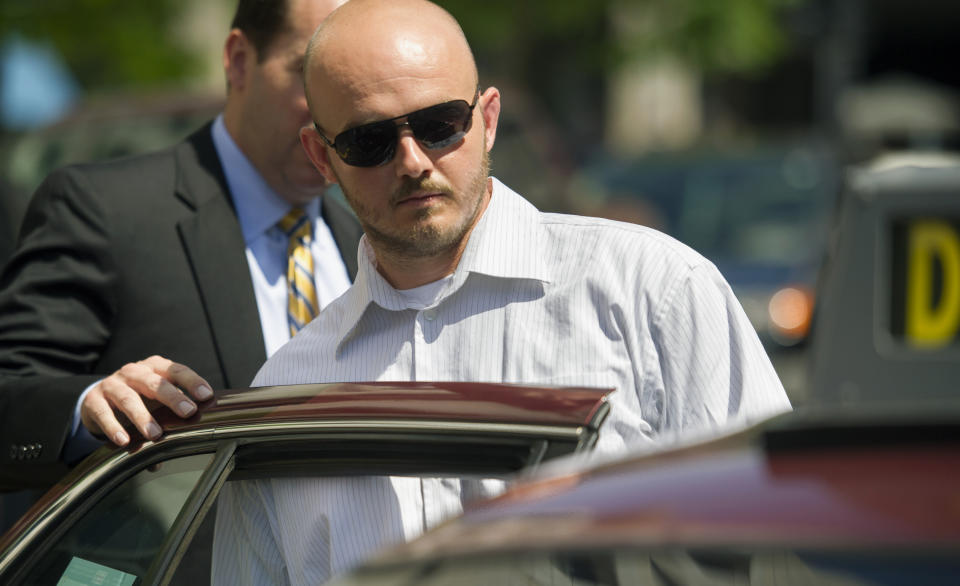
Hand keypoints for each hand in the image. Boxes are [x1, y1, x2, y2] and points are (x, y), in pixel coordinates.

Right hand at [80, 355, 213, 445]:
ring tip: (155, 435)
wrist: (99, 398)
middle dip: (173, 397)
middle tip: (188, 412)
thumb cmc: (139, 398)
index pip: (177, 371)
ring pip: (129, 398)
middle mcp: (134, 372)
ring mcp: (112, 384)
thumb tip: (192, 438)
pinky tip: (124, 441)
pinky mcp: (93, 399)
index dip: (193, 382)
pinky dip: (113, 427)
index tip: (207, 396)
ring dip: (143, 417)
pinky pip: (103, 413)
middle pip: (155, 383)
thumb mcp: (157, 400)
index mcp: (155, 368)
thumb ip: (175, 414)